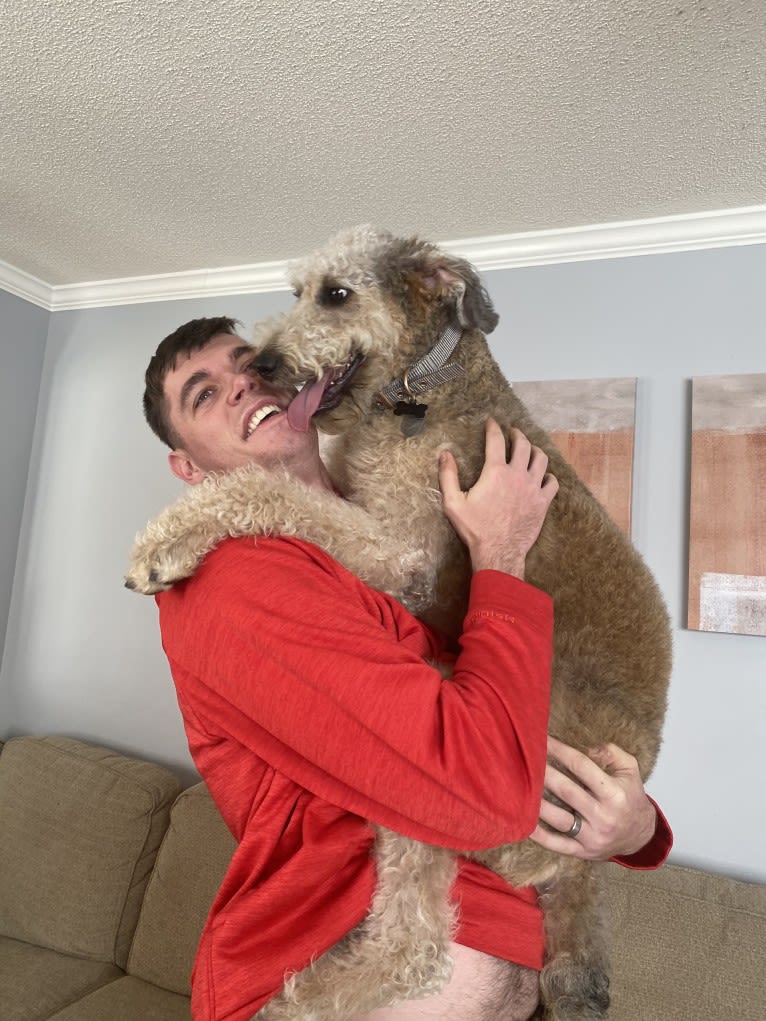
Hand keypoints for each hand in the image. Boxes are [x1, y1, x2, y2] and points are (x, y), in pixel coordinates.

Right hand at [438, 420, 557, 577]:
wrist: (498, 551)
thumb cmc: (475, 529)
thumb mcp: (453, 503)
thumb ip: (448, 476)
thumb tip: (445, 453)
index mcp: (495, 472)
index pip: (496, 440)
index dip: (493, 427)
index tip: (491, 422)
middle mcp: (517, 474)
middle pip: (523, 445)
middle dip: (518, 434)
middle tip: (513, 432)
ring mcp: (533, 488)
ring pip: (541, 459)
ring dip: (535, 450)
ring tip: (530, 449)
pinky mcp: (543, 502)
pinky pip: (552, 482)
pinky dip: (549, 476)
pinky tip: (544, 476)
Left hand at [528, 736, 656, 859]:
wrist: (641, 836)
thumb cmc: (630, 797)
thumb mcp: (631, 770)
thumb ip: (613, 753)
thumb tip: (590, 747)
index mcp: (615, 793)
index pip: (582, 766)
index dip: (560, 751)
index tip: (544, 740)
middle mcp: (604, 816)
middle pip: (567, 791)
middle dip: (545, 773)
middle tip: (527, 759)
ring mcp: (593, 837)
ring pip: (560, 818)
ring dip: (538, 802)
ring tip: (521, 786)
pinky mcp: (584, 852)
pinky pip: (558, 845)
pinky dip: (540, 836)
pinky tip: (525, 822)